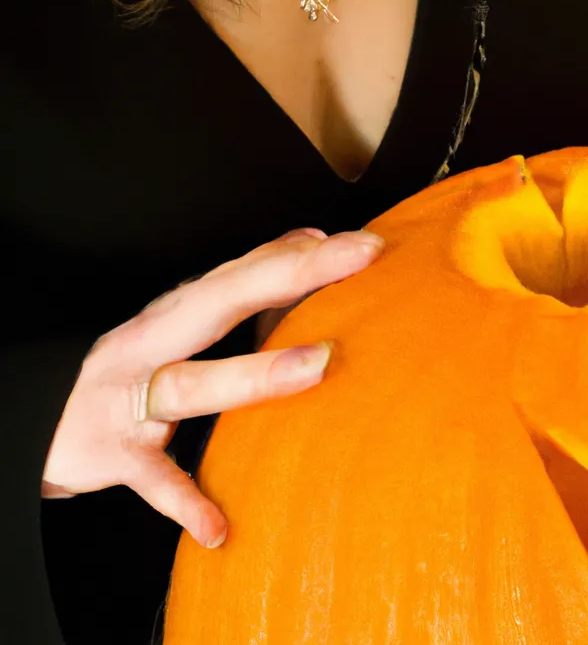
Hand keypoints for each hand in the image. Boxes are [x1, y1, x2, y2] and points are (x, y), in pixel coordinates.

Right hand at [41, 227, 383, 549]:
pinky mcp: (114, 454)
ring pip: (195, 383)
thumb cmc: (137, 362)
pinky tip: (219, 527)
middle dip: (292, 275)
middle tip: (358, 258)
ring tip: (320, 365)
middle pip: (226, 301)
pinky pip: (153, 480)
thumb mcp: (184, 317)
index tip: (368, 244)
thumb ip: (246, 280)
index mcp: (181, 308)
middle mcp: (158, 341)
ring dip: (256, 375)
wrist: (41, 418)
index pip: (249, 269)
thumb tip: (308, 239)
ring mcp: (133, 397)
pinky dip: (184, 501)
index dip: (307, 254)